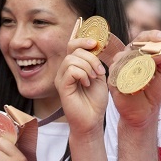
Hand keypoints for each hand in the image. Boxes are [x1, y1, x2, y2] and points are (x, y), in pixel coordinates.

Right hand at [55, 19, 109, 136]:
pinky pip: (70, 70)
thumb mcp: (99, 76)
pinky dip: (82, 74)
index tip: (96, 44)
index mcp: (74, 65)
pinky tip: (86, 84)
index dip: (84, 40)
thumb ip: (95, 62)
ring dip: (88, 67)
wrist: (92, 120)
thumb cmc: (95, 100)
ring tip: (93, 79)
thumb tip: (96, 46)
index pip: (73, 44)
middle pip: (74, 49)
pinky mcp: (61, 86)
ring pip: (72, 59)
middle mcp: (65, 70)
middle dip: (91, 57)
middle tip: (99, 71)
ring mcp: (61, 78)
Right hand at [108, 30, 160, 128]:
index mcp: (139, 53)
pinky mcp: (114, 80)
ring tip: (154, 71)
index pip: (143, 37)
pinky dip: (132, 74)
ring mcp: (119, 68)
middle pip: (134, 45)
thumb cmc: (154, 90)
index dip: (152, 35)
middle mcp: (127, 57)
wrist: (146, 111)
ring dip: (142, 62)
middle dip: (150, 48)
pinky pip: (120, 72)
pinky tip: (141, 80)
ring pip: (126, 57)